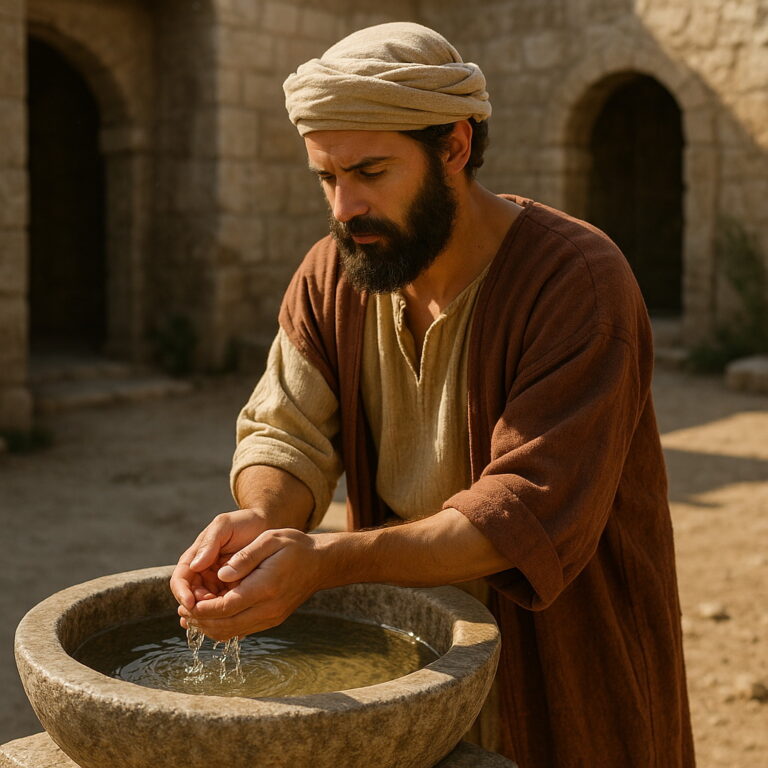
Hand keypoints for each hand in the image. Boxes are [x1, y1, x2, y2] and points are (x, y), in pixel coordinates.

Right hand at [170, 508, 273, 611]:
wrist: (267, 525)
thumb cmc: (244, 522)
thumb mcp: (224, 525)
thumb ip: (210, 542)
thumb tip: (195, 565)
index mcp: (196, 557)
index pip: (180, 579)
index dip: (182, 593)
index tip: (190, 603)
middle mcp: (203, 572)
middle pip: (191, 597)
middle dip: (196, 608)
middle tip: (209, 612)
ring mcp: (217, 583)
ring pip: (206, 606)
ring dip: (209, 615)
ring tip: (219, 621)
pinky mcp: (232, 590)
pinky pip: (224, 607)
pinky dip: (223, 617)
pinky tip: (229, 625)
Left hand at [176, 528, 329, 641]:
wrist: (321, 562)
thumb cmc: (295, 546)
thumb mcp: (270, 540)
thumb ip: (245, 558)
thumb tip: (221, 573)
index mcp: (265, 587)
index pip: (224, 608)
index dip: (199, 608)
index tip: (184, 600)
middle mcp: (268, 609)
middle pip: (224, 627)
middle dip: (199, 620)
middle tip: (183, 608)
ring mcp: (271, 617)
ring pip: (231, 632)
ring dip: (209, 626)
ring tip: (194, 610)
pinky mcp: (272, 619)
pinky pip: (242, 629)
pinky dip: (223, 625)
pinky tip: (213, 612)